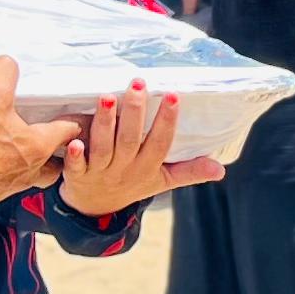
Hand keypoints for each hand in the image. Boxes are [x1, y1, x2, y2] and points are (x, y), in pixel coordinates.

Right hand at [0, 54, 79, 206]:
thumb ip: (1, 72)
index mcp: (37, 146)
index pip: (66, 133)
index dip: (71, 124)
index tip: (73, 120)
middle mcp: (27, 171)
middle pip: (53, 169)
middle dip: (54, 158)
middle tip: (48, 145)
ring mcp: (7, 187)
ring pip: (27, 179)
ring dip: (25, 167)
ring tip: (13, 152)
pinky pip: (1, 186)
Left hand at [55, 85, 222, 215]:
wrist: (93, 209)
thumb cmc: (131, 185)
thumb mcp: (162, 181)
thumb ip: (189, 172)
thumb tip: (220, 170)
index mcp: (147, 168)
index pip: (160, 144)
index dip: (167, 121)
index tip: (173, 96)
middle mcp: (125, 169)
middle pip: (131, 141)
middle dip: (135, 113)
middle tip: (138, 85)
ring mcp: (100, 172)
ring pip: (103, 148)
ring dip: (105, 124)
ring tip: (108, 97)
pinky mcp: (77, 175)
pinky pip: (76, 166)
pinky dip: (75, 155)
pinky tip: (74, 140)